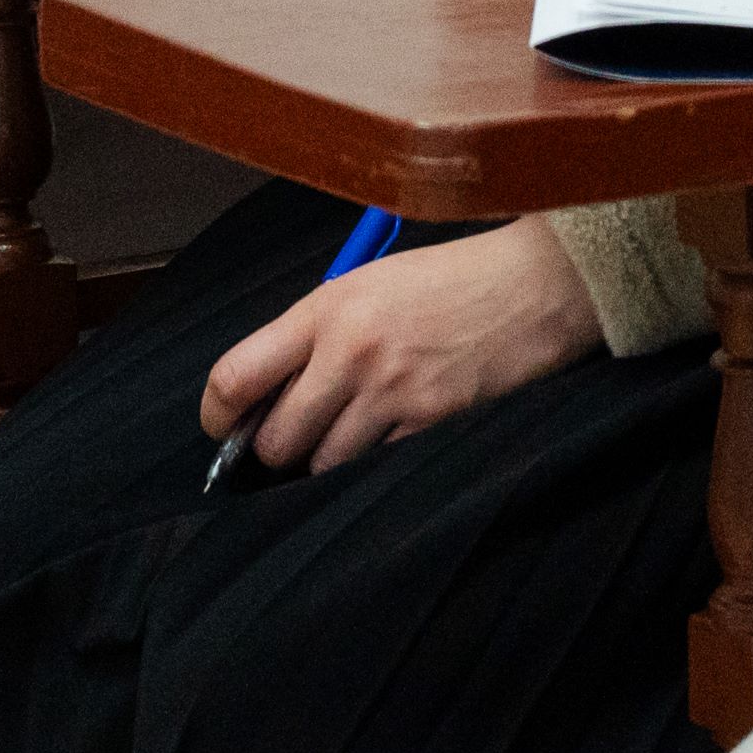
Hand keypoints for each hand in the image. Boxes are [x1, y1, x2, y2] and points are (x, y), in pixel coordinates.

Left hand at [199, 217, 601, 474]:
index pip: (235, 375)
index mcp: (326, 307)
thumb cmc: (451, 282)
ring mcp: (390, 391)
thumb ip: (317, 333)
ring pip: (322, 465)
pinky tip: (391, 441)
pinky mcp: (429, 423)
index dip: (217, 417)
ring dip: (328, 463)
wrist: (534, 287)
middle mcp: (349, 350)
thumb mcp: (371, 284)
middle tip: (297, 439)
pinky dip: (373, 467)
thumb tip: (269, 395)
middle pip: (275, 439)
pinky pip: (374, 470)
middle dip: (279, 449)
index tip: (223, 429)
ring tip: (353, 436)